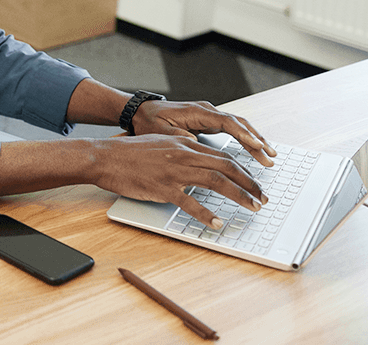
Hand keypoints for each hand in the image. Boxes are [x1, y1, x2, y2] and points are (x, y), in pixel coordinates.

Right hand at [93, 134, 269, 228]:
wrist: (105, 157)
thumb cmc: (129, 153)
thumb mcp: (161, 144)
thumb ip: (182, 152)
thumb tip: (202, 164)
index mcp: (184, 144)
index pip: (222, 156)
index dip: (243, 171)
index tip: (254, 183)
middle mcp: (182, 154)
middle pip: (226, 167)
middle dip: (249, 183)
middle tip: (262, 197)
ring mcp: (173, 171)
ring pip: (215, 181)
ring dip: (239, 195)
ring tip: (252, 207)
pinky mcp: (162, 187)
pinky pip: (190, 202)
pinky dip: (206, 214)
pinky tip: (216, 223)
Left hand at [132, 99, 276, 166]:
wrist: (140, 112)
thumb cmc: (149, 122)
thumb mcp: (162, 132)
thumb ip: (181, 138)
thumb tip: (197, 145)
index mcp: (197, 112)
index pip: (227, 122)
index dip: (244, 135)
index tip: (257, 147)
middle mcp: (206, 111)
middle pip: (239, 123)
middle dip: (256, 140)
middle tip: (270, 157)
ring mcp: (208, 116)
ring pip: (238, 125)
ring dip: (254, 140)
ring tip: (269, 156)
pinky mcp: (207, 122)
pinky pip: (232, 129)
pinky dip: (245, 139)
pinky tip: (255, 150)